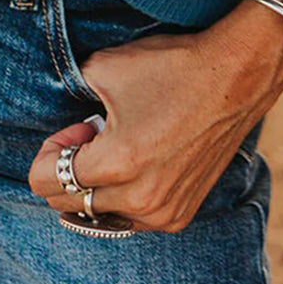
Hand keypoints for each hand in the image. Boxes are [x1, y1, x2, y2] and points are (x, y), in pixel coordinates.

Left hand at [28, 1, 282, 232]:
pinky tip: (142, 159)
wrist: (235, 77)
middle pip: (69, 203)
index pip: (47, 182)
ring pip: (100, 214)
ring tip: (120, 144)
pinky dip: (125, 194)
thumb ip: (71, 97)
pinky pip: (132, 216)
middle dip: (71, 167)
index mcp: (118, 163)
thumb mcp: (104, 67)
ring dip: (98, 183)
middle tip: (94, 132)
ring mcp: (163, 212)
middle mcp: (140, 198)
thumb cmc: (171, 67)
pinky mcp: (181, 214)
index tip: (74, 127)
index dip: (50, 151)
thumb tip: (68, 123)